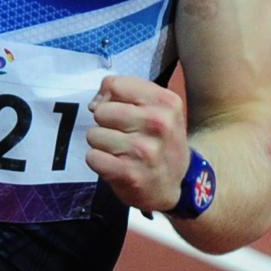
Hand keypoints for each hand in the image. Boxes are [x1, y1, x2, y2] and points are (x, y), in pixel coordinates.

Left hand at [86, 75, 189, 212]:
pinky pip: (92, 157)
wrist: (178, 185)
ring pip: (94, 134)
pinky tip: (116, 165)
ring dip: (102, 143)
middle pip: (101, 111)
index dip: (108, 97)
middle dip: (105, 123)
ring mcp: (143, 150)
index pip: (114, 85)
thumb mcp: (158, 108)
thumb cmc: (161, 140)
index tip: (116, 109)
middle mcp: (157, 123)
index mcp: (165, 102)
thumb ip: (126, 93)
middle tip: (123, 134)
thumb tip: (94, 103)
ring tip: (121, 151)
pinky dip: (99, 162)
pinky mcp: (129, 173)